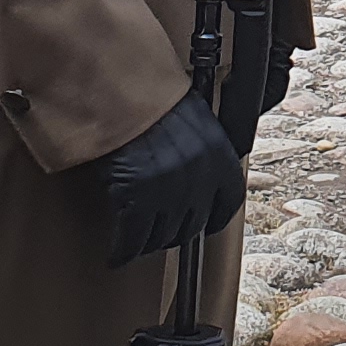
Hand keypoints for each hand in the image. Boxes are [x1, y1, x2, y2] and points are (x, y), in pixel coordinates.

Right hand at [99, 88, 244, 266]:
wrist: (118, 89)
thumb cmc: (148, 97)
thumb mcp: (190, 116)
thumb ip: (198, 146)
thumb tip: (193, 162)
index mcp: (218, 155)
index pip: (229, 201)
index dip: (215, 217)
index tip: (205, 224)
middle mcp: (199, 178)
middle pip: (192, 224)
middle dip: (176, 232)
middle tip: (160, 233)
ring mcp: (168, 191)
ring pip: (162, 236)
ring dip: (149, 243)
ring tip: (136, 243)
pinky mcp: (136, 199)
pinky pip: (132, 238)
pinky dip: (123, 251)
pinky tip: (117, 255)